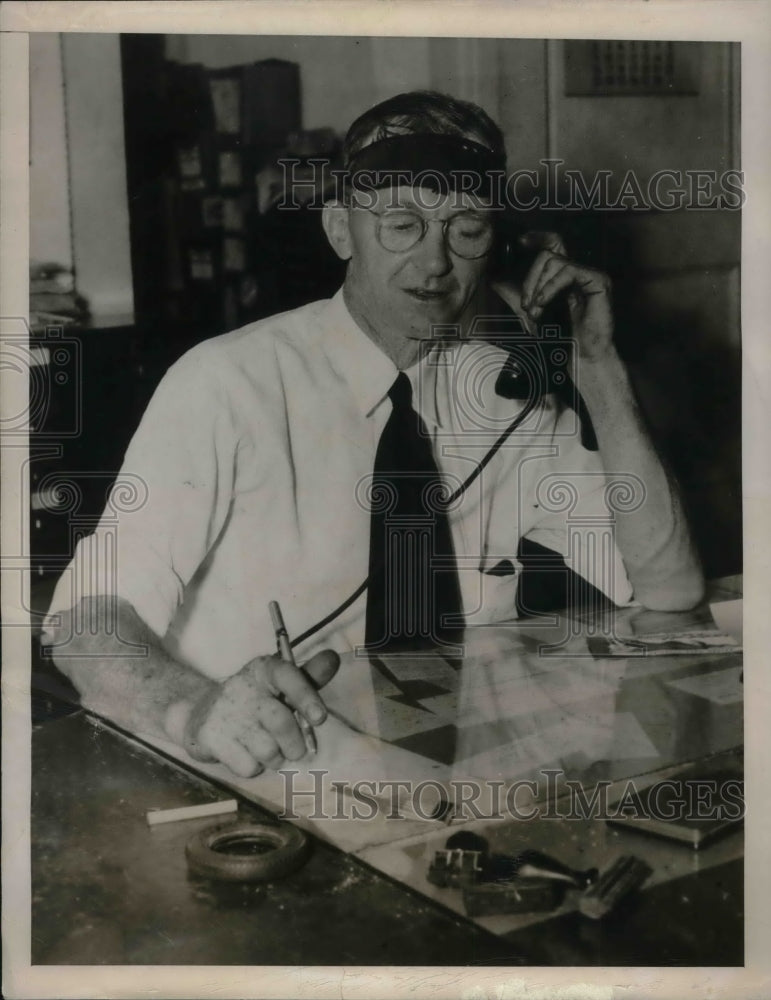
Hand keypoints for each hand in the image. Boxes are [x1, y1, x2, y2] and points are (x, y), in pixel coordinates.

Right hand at [182, 649, 339, 776]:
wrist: (200, 712)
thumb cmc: (254, 700)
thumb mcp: (279, 685)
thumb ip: (309, 677)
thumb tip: (333, 659)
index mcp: (263, 669)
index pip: (287, 675)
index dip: (306, 696)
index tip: (320, 718)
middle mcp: (242, 686)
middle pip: (281, 722)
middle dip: (295, 745)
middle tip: (296, 750)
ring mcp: (223, 711)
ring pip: (267, 750)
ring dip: (274, 758)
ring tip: (266, 748)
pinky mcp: (209, 736)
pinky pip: (247, 766)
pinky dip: (253, 767)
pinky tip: (244, 753)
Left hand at [492, 231, 615, 360]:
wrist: (581, 358)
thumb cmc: (562, 339)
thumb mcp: (531, 313)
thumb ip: (517, 295)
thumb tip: (495, 279)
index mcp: (564, 277)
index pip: (553, 245)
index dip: (538, 238)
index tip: (520, 242)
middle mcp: (578, 272)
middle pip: (549, 254)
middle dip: (530, 278)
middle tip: (525, 304)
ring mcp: (589, 275)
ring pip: (555, 261)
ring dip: (538, 287)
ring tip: (535, 311)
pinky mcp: (598, 281)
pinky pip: (568, 271)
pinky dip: (550, 287)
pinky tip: (543, 303)